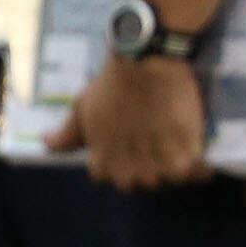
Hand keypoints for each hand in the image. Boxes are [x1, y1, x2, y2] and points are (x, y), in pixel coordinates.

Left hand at [50, 55, 211, 189]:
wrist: (148, 64)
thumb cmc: (112, 84)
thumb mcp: (82, 107)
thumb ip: (67, 133)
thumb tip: (46, 143)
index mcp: (103, 163)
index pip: (108, 176)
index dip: (118, 160)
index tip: (128, 146)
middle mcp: (130, 172)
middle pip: (140, 182)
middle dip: (146, 167)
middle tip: (155, 145)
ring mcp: (158, 167)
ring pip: (167, 179)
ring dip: (172, 168)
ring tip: (178, 149)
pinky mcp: (186, 157)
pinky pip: (195, 174)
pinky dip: (198, 169)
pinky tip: (199, 158)